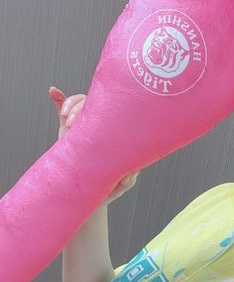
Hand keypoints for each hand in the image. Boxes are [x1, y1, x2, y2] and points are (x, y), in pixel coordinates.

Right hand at [48, 86, 139, 205]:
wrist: (88, 191)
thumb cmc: (110, 187)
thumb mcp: (121, 184)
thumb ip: (128, 178)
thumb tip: (132, 169)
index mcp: (114, 135)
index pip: (111, 112)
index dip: (100, 110)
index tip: (88, 121)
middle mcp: (101, 127)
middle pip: (93, 103)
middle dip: (79, 106)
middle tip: (71, 121)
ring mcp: (85, 126)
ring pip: (79, 103)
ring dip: (70, 105)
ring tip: (65, 117)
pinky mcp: (69, 130)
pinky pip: (64, 110)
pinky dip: (59, 99)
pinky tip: (52, 91)